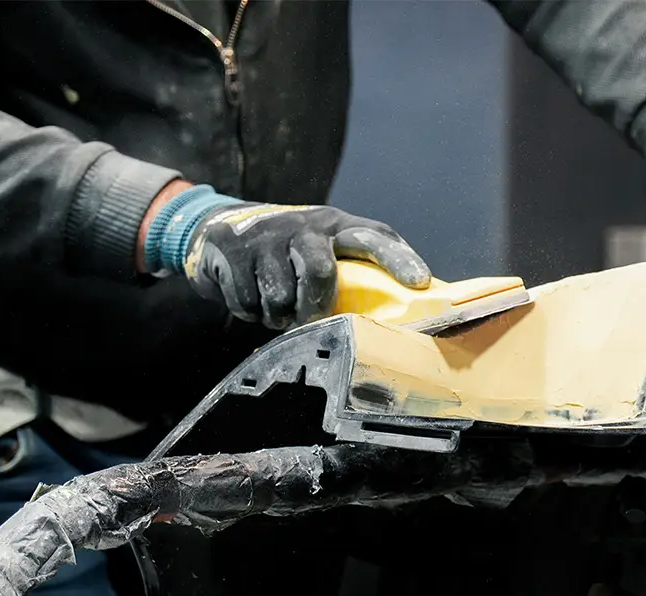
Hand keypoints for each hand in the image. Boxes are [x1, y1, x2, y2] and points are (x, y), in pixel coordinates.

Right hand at [143, 185, 430, 329]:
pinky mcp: (230, 246)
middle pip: (319, 273)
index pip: (374, 239)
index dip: (398, 260)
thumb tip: (401, 312)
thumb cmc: (293, 250)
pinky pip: (247, 301)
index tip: (420, 283)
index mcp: (336, 226)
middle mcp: (303, 225)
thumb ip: (358, 273)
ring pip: (279, 296)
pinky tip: (253, 297)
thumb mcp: (327, 249)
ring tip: (278, 305)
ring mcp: (265, 234)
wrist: (225, 225)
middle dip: (314, 306)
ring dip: (278, 314)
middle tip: (309, 319)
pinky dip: (251, 311)